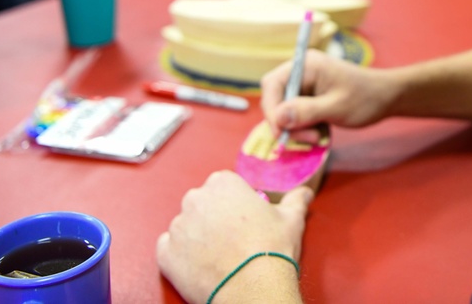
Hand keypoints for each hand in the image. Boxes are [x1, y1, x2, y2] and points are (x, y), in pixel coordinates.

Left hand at [157, 170, 311, 303]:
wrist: (253, 288)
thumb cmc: (270, 250)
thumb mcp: (291, 219)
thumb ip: (295, 200)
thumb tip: (304, 193)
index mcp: (222, 183)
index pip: (223, 185)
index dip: (235, 203)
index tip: (244, 218)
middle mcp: (195, 199)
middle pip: (202, 202)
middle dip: (214, 216)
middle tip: (233, 237)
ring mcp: (178, 226)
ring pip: (186, 226)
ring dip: (197, 236)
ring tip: (219, 254)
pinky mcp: (166, 253)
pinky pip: (169, 248)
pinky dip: (182, 255)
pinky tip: (202, 264)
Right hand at [261, 49, 398, 140]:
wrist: (386, 98)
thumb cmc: (365, 98)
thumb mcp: (336, 107)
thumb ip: (306, 112)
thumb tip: (278, 118)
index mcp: (306, 65)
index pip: (272, 85)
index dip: (271, 110)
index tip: (280, 133)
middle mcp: (302, 72)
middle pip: (277, 99)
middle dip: (287, 123)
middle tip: (309, 139)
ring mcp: (305, 85)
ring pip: (285, 111)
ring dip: (297, 128)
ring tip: (319, 137)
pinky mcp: (310, 97)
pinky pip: (296, 114)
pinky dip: (304, 127)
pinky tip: (321, 132)